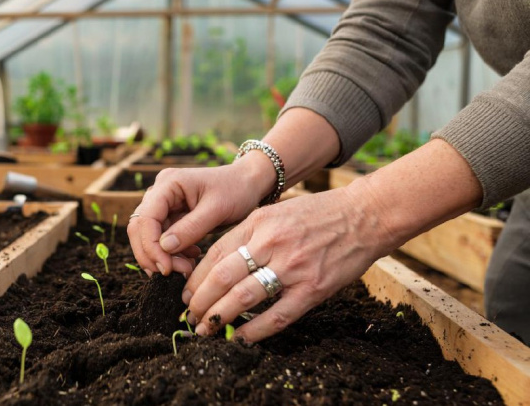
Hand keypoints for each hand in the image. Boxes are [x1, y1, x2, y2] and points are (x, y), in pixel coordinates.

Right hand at [128, 152, 276, 276]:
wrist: (249, 184)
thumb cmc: (236, 190)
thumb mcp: (217, 209)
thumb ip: (191, 228)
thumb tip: (165, 248)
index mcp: (168, 184)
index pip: (145, 219)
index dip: (151, 246)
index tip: (167, 268)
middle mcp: (160, 192)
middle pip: (140, 228)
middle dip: (152, 254)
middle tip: (172, 273)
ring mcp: (164, 204)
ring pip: (149, 236)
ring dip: (162, 257)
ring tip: (186, 267)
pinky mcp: (172, 216)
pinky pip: (162, 239)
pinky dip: (172, 253)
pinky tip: (190, 258)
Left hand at [182, 184, 398, 342]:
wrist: (366, 215)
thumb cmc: (319, 214)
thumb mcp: (276, 212)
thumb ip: (250, 235)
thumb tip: (219, 264)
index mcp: (258, 222)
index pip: (215, 254)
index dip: (196, 278)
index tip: (186, 293)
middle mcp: (271, 243)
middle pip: (222, 277)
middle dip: (200, 301)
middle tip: (190, 316)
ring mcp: (293, 267)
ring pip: (243, 297)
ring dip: (219, 317)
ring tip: (205, 330)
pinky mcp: (313, 288)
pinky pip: (277, 315)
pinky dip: (255, 330)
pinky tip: (240, 338)